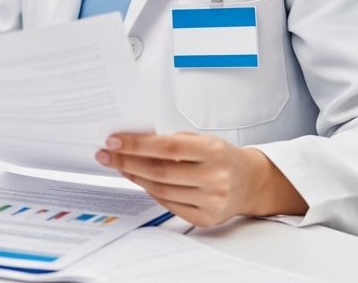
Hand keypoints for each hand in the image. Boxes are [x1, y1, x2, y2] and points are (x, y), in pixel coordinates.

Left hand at [95, 131, 304, 226]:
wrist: (250, 182)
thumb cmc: (221, 156)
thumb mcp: (202, 140)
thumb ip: (172, 141)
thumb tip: (132, 143)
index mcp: (213, 151)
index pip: (166, 146)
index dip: (136, 144)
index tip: (113, 141)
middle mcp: (215, 177)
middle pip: (159, 171)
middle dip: (127, 162)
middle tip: (106, 155)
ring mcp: (211, 201)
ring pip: (160, 190)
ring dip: (135, 177)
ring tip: (121, 166)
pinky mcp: (206, 218)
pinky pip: (168, 205)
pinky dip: (151, 192)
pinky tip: (140, 181)